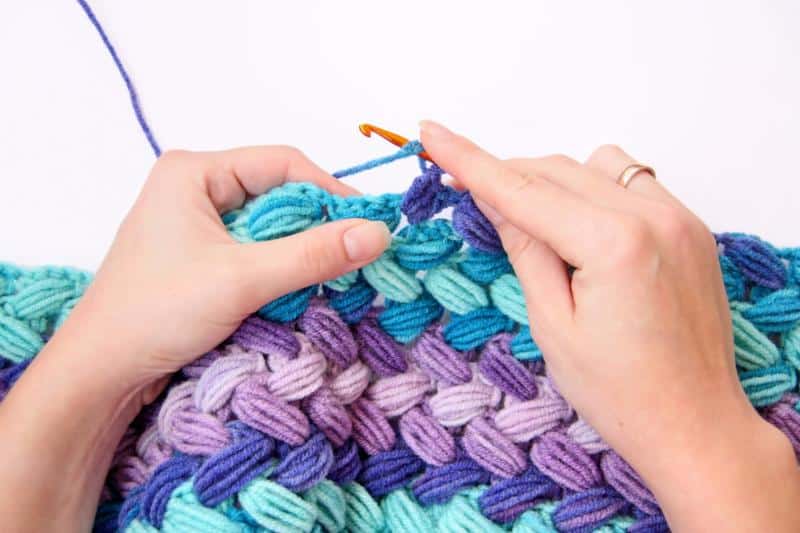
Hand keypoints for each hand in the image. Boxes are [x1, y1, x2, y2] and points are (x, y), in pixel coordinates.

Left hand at [0, 146, 389, 530]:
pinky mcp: (198, 256)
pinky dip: (279, 266)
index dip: (331, 190)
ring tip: (333, 272)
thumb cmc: (157, 314)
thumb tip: (379, 232)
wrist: (101, 373)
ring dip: (300, 248)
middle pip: (277, 193)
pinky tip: (299, 286)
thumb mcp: (243, 279)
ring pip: (268, 224)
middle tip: (358, 252)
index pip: (282, 163)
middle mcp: (193, 188)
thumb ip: (313, 254)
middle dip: (317, 223)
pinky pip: (253, 249)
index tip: (371, 224)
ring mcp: (194, 223)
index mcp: (193, 171)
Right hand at [419, 120, 799, 531]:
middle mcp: (654, 216)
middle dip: (507, 177)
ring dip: (552, 182)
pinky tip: (582, 229)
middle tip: (466, 193)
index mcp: (615, 244)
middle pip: (557, 171)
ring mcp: (680, 218)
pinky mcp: (691, 227)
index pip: (523, 190)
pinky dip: (594, 190)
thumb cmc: (621, 393)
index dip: (469, 160)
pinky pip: (631, 182)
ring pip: (594, 166)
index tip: (432, 133)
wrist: (696, 426)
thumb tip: (494, 196)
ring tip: (532, 225)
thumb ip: (525, 248)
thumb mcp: (554, 324)